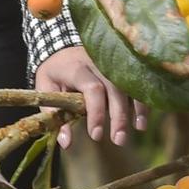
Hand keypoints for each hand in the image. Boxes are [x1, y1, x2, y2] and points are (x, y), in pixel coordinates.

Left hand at [33, 45, 147, 149]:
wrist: (63, 45)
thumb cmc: (55, 72)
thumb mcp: (46, 89)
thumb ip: (54, 114)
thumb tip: (66, 143)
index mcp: (77, 68)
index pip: (92, 89)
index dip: (96, 112)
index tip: (96, 135)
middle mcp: (98, 63)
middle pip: (114, 88)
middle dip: (119, 116)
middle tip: (119, 140)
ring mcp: (113, 62)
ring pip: (129, 84)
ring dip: (136, 107)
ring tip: (138, 129)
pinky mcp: (122, 65)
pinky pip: (136, 82)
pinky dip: (142, 100)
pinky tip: (142, 119)